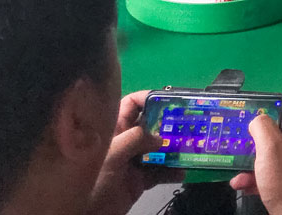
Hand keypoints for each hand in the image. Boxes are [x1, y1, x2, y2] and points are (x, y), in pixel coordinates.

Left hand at [86, 92, 180, 214]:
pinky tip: (181, 172)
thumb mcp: (112, 154)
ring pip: (157, 149)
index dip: (149, 99)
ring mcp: (132, 162)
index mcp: (113, 129)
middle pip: (150, 126)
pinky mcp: (138, 181)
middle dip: (168, 124)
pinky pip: (159, 172)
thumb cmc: (92, 180)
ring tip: (189, 148)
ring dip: (173, 149)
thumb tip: (160, 139)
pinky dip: (171, 171)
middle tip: (187, 124)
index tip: (170, 101)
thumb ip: (136, 139)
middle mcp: (124, 142)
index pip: (131, 104)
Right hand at [230, 95, 281, 214]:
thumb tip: (258, 119)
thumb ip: (262, 126)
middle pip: (280, 129)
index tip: (263, 104)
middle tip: (244, 136)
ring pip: (271, 153)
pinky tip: (242, 183)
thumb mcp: (270, 146)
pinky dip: (255, 177)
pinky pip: (270, 173)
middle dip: (259, 134)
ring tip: (238, 166)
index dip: (281, 98)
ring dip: (252, 159)